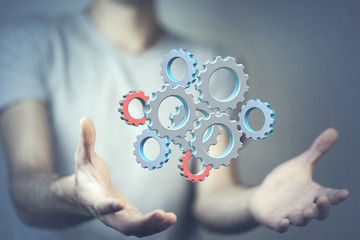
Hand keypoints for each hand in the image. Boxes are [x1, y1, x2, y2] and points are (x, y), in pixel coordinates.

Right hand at [74, 117, 175, 236]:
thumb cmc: (85, 172)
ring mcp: (117, 219)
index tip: (119, 205)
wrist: (84, 193)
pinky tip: (170, 219)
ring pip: (134, 230)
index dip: (108, 206)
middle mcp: (105, 213)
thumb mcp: (83, 156)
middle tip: (160, 214)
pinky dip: (155, 226)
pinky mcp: (127, 219)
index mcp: (93, 196)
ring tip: (171, 218)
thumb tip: (84, 118)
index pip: (99, 204)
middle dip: (141, 222)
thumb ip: (86, 140)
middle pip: (122, 224)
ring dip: (152, 226)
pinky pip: (141, 228)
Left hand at [249, 128, 348, 232]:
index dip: (337, 196)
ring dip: (305, 217)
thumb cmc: (286, 182)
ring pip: (301, 220)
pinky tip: (284, 222)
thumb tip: (334, 131)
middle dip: (322, 208)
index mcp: (313, 194)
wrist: (263, 195)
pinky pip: (280, 226)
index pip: (330, 196)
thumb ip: (317, 151)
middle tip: (323, 199)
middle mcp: (305, 207)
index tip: (345, 193)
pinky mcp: (275, 220)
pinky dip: (282, 225)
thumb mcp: (300, 164)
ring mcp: (290, 215)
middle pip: (319, 212)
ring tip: (307, 211)